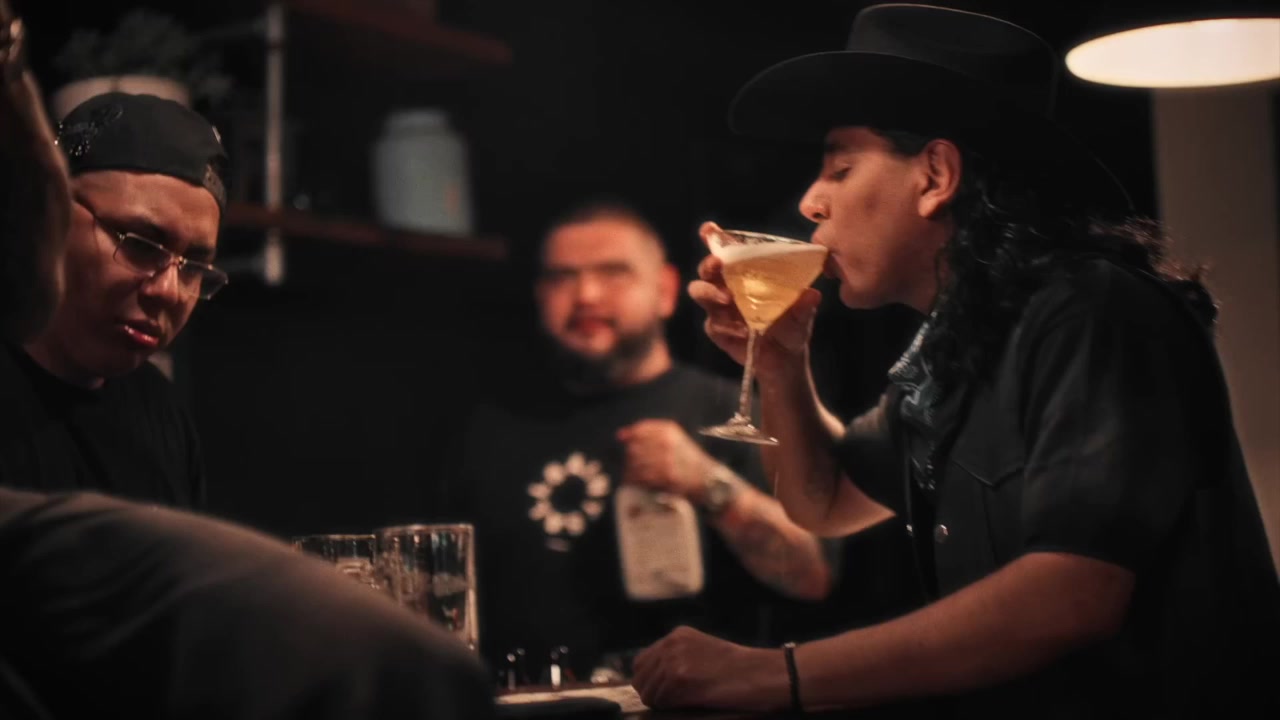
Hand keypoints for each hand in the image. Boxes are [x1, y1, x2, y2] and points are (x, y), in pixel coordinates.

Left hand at [617, 420, 715, 501]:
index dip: (631, 438)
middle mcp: (667, 441)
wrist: (710, 479)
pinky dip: (637, 482)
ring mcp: (666, 459)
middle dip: (631, 457)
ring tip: (635, 476)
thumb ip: (647, 434)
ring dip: (632, 471)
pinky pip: (642, 478)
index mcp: (669, 429)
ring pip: (635, 463)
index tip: (628, 445)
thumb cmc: (688, 459)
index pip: (639, 429)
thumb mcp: (673, 439)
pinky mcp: (666, 477)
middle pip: (634, 447)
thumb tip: (620, 435)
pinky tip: (640, 483)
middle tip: (635, 465)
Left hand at [631, 626, 787, 710]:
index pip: (641, 661)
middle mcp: (672, 643)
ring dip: (661, 702)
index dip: (648, 681)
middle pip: (640, 676)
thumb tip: (653, 681)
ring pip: (647, 691)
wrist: (761, 673)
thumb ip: (678, 659)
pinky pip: (660, 700)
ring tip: (682, 703)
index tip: (659, 694)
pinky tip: (688, 703)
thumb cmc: (739, 669)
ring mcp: (674, 659)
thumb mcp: (703, 653)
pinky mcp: (679, 677)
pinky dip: (669, 707)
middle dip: (650, 692)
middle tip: (670, 702)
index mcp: (677, 635)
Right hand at [688, 222, 820, 380]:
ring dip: (710, 293)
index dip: (713, 238)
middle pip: (707, 269)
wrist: (786, 359)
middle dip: (708, 264)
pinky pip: (713, 324)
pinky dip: (727, 326)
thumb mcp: (802, 313)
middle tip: (718, 264)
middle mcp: (727, 286)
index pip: (726, 250)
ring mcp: (720, 309)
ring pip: (700, 292)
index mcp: (745, 273)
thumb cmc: (791, 326)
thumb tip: (812, 294)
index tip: (709, 229)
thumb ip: (804, 304)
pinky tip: (743, 331)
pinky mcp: (718, 330)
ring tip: (727, 298)